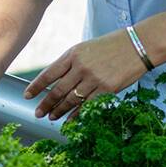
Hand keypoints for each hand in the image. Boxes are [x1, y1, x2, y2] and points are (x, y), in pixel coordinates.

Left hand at [24, 33, 146, 120]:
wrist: (138, 45)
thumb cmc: (111, 46)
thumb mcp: (86, 48)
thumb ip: (71, 63)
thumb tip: (56, 82)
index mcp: (73, 54)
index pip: (49, 73)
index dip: (36, 86)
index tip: (27, 96)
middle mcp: (80, 67)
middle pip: (57, 90)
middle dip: (46, 103)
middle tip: (38, 113)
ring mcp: (93, 78)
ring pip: (71, 100)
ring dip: (59, 110)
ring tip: (51, 117)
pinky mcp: (107, 89)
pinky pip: (87, 105)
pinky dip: (77, 114)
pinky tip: (69, 120)